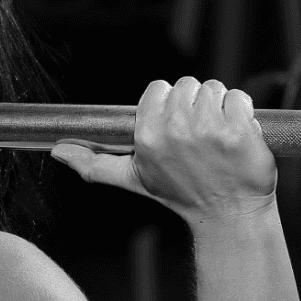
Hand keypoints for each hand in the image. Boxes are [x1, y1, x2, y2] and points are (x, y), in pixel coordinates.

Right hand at [49, 76, 276, 225]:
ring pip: (214, 88)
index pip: (158, 89)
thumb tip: (57, 152)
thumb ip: (95, 164)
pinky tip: (238, 136)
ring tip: (218, 138)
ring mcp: (208, 129)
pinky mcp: (239, 130)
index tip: (176, 127)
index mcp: (147, 137)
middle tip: (199, 136)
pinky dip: (243, 112)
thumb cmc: (182, 194)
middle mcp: (175, 130)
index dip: (168, 105)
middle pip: (186, 86)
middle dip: (194, 105)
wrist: (227, 215)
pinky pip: (240, 97)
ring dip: (220, 108)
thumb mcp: (133, 179)